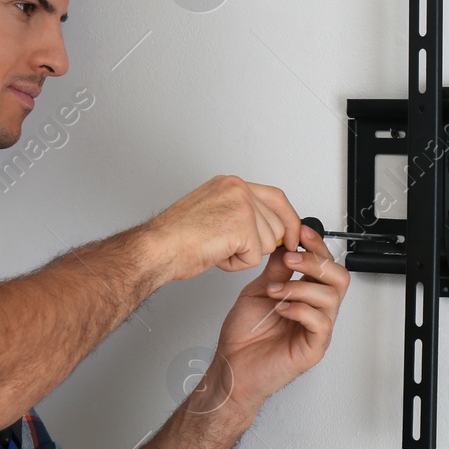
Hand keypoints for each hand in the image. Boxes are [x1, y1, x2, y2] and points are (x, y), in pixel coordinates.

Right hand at [145, 175, 301, 281]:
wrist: (155, 248)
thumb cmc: (175, 238)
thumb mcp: (213, 213)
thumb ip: (242, 215)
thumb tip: (271, 229)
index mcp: (230, 184)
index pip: (276, 198)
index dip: (288, 220)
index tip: (293, 237)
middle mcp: (238, 189)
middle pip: (277, 224)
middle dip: (260, 245)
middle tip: (228, 247)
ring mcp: (242, 205)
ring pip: (269, 242)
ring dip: (244, 255)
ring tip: (216, 248)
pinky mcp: (242, 226)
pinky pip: (255, 257)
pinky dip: (236, 264)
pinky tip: (216, 255)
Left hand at [207, 222, 349, 413]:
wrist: (232, 367)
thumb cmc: (245, 335)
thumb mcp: (258, 290)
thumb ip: (276, 269)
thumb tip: (287, 244)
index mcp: (307, 295)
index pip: (325, 264)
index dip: (317, 245)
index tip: (302, 231)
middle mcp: (316, 310)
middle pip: (339, 277)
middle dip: (316, 261)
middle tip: (292, 259)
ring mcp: (318, 329)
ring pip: (331, 297)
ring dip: (301, 287)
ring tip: (276, 290)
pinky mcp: (314, 348)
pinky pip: (321, 322)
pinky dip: (300, 309)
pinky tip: (281, 309)